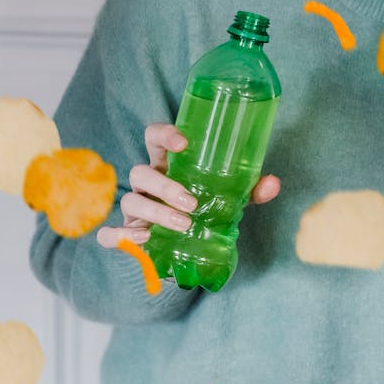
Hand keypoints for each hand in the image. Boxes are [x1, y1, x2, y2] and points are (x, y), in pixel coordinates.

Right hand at [97, 123, 280, 247]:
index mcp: (167, 165)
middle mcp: (147, 183)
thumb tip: (273, 183)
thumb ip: (249, 191)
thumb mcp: (228, 200)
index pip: (153, 138)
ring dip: (156, 212)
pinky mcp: (126, 234)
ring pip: (130, 201)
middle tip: (192, 203)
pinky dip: (121, 236)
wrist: (185, 250)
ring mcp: (134, 208)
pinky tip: (142, 240)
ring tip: (184, 224)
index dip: (163, 134)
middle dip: (164, 185)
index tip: (182, 142)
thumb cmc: (204, 212)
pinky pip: (110, 233)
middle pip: (140, 171)